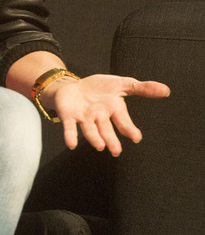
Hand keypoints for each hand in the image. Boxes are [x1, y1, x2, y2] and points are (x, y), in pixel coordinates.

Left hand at [47, 74, 169, 156]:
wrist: (73, 87)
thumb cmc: (99, 88)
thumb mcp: (121, 84)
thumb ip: (141, 88)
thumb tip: (166, 90)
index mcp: (113, 110)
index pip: (123, 121)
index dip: (129, 129)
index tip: (136, 137)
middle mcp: (99, 117)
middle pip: (106, 130)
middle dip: (111, 140)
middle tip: (115, 151)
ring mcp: (84, 118)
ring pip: (89, 130)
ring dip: (94, 138)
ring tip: (100, 146)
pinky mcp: (69, 116)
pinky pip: (69, 127)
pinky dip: (70, 135)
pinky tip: (71, 144)